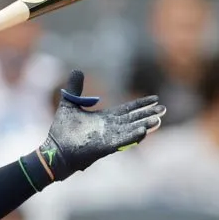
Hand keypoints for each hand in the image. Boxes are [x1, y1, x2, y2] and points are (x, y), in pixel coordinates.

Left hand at [22, 70, 164, 186]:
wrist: (54, 150)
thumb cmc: (62, 131)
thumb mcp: (69, 104)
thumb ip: (75, 88)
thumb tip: (77, 69)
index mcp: (105, 118)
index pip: (127, 109)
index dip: (141, 104)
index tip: (155, 98)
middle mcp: (110, 128)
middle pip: (133, 119)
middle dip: (148, 114)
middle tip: (164, 109)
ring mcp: (108, 138)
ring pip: (130, 130)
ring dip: (144, 125)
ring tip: (159, 120)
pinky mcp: (103, 147)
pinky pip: (121, 141)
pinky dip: (132, 136)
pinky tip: (143, 131)